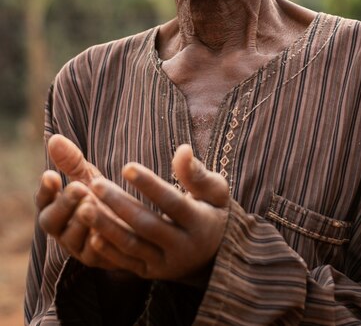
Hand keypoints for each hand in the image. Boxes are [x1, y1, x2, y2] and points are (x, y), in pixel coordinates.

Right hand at [37, 135, 119, 267]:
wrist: (129, 223)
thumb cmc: (101, 196)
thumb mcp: (88, 176)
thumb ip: (71, 161)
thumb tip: (54, 138)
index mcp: (55, 209)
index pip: (42, 201)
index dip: (45, 190)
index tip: (51, 174)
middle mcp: (62, 230)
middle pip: (52, 222)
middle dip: (64, 204)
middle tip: (78, 187)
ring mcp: (78, 247)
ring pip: (72, 239)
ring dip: (81, 222)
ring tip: (91, 204)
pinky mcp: (98, 259)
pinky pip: (96, 254)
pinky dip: (98, 243)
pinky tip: (105, 231)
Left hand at [77, 144, 229, 281]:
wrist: (214, 257)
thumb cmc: (212, 211)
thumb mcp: (215, 191)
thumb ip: (197, 173)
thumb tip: (183, 149)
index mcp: (199, 222)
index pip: (171, 202)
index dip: (149, 184)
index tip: (126, 166)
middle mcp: (182, 246)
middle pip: (147, 224)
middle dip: (119, 204)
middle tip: (95, 183)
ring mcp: (165, 264)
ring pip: (132, 245)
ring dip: (106, 227)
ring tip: (83, 208)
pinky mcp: (150, 274)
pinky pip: (125, 263)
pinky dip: (108, 250)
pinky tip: (90, 233)